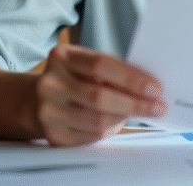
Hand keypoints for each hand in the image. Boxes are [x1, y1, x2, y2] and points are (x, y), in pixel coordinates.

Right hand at [34, 44, 165, 145]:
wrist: (35, 100)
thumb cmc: (72, 78)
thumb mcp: (84, 64)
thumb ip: (110, 71)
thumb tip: (147, 86)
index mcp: (61, 57)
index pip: (101, 65)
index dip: (131, 77)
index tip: (154, 87)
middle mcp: (50, 84)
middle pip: (100, 96)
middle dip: (135, 103)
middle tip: (156, 106)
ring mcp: (48, 111)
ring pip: (98, 120)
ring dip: (126, 117)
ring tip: (143, 112)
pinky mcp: (53, 135)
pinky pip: (92, 136)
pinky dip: (111, 129)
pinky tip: (120, 120)